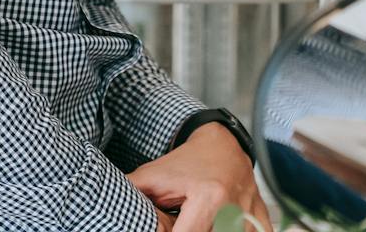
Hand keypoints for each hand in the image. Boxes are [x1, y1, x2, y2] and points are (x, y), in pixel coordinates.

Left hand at [129, 123, 272, 231]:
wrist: (221, 142)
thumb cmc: (186, 161)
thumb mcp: (153, 176)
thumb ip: (130, 193)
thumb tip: (106, 207)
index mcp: (209, 198)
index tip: (168, 231)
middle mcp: (234, 208)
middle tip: (183, 223)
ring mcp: (250, 213)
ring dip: (216, 230)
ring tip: (204, 223)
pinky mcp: (259, 216)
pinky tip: (230, 227)